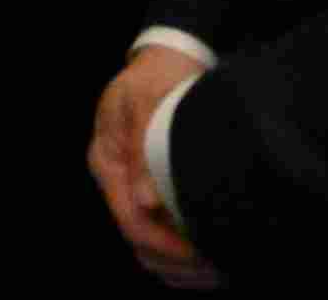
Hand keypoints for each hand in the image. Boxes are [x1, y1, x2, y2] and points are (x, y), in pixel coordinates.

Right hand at [90, 45, 222, 288]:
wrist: (165, 60)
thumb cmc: (155, 78)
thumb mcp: (145, 104)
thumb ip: (143, 149)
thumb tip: (145, 201)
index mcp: (107, 161)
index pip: (130, 220)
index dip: (166, 245)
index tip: (203, 254)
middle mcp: (117, 181)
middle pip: (139, 242)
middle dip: (177, 263)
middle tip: (219, 267)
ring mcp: (132, 187)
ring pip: (149, 247)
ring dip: (181, 265)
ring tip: (220, 267)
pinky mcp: (151, 189)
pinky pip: (162, 235)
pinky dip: (183, 255)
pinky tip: (210, 260)